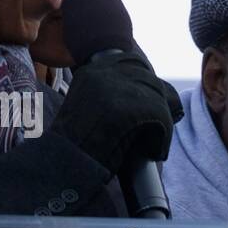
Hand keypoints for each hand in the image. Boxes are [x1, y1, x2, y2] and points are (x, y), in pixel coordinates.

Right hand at [52, 48, 182, 173]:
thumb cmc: (79, 146)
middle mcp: (101, 73)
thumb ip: (113, 95)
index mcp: (91, 71)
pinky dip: (163, 137)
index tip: (155, 106)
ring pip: (157, 99)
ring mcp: (112, 88)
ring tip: (156, 145)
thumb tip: (154, 93)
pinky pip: (159, 116)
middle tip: (161, 129)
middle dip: (161, 105)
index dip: (149, 86)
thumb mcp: (91, 109)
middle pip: (150, 80)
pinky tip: (156, 152)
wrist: (64, 164)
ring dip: (163, 124)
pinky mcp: (124, 108)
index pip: (133, 63)